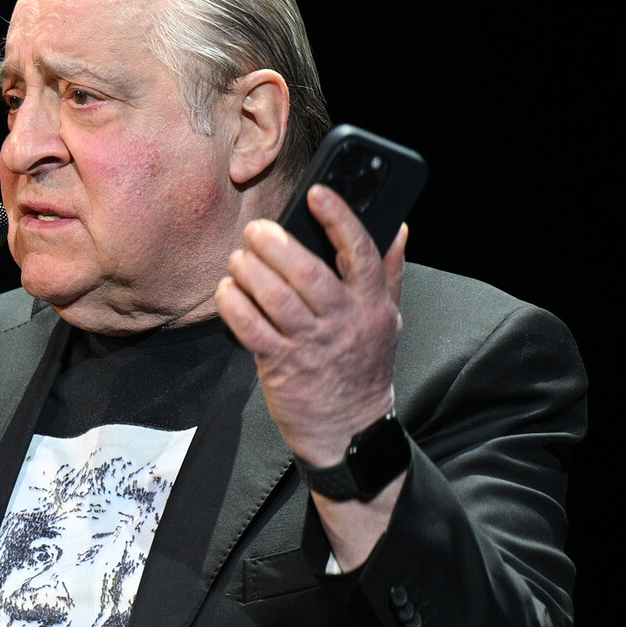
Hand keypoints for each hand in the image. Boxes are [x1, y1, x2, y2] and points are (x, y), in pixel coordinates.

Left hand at [216, 186, 406, 567]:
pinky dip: (234, 305)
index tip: (317, 194)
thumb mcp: (387, 320)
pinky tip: (227, 291)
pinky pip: (252, 328)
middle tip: (257, 230)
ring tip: (238, 258)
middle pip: (308, 273)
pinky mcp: (282, 367)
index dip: (339, 219)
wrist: (350, 432)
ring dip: (250, 271)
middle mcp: (343, 322)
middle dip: (276, 245)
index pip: (361, 252)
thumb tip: (399, 227)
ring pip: (276, 298)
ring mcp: (311, 345)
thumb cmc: (363, 369)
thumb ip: (389, 272)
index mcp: (370, 304)